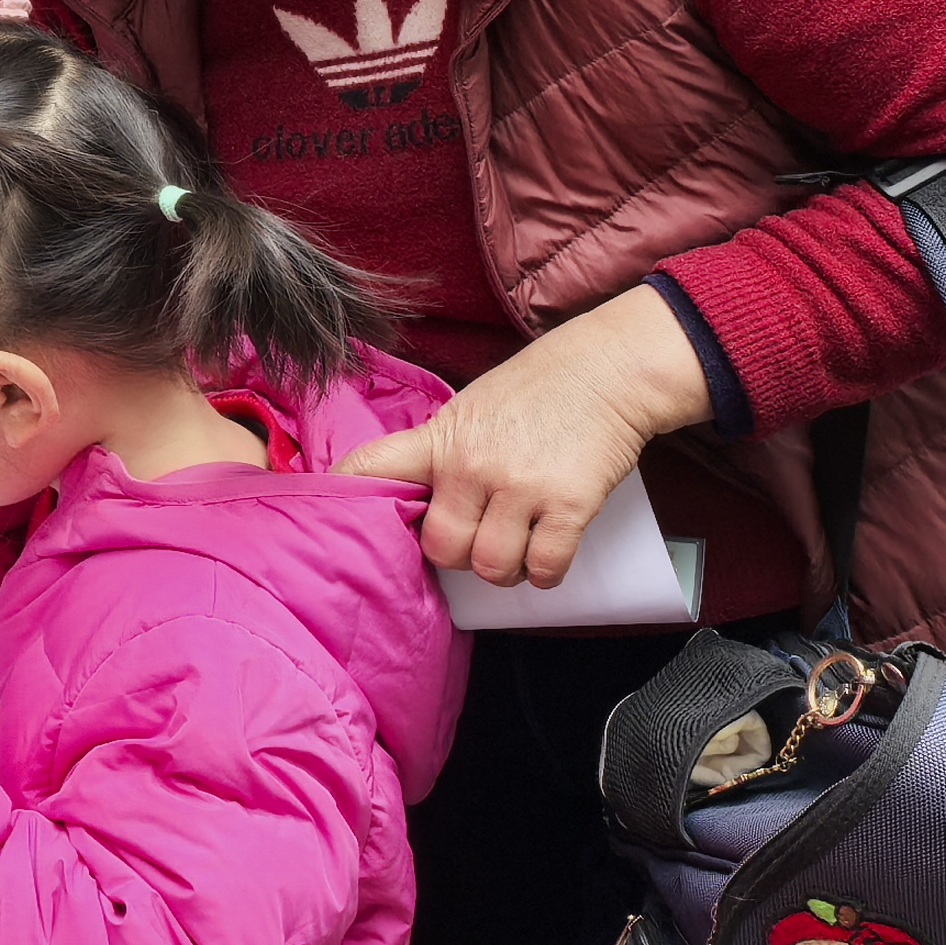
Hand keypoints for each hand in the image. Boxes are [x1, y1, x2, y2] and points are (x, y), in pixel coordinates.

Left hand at [335, 286, 706, 586]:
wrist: (605, 370)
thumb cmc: (535, 391)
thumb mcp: (468, 410)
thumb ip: (438, 451)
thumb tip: (408, 496)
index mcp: (439, 439)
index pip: (370, 468)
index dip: (345, 498)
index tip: (340, 521)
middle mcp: (471, 466)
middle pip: (440, 548)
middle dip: (456, 556)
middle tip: (474, 542)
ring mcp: (519, 487)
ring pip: (490, 566)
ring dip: (503, 570)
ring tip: (513, 552)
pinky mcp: (568, 505)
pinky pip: (543, 568)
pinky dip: (543, 573)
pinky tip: (544, 557)